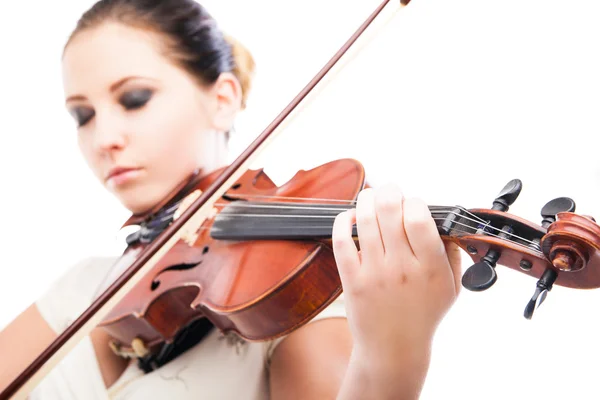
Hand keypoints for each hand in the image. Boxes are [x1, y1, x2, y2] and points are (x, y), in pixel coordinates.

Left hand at [332, 184, 461, 360]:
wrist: (394, 349)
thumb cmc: (423, 315)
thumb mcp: (451, 287)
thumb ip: (451, 253)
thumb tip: (444, 222)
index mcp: (430, 267)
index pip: (419, 218)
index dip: (414, 202)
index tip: (413, 205)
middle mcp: (402, 268)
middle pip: (389, 211)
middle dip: (389, 191)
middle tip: (390, 190)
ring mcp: (374, 273)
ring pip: (365, 221)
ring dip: (366, 199)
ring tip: (370, 196)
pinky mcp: (352, 280)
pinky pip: (342, 241)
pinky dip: (343, 221)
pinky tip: (350, 216)